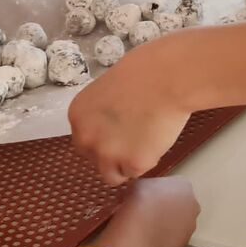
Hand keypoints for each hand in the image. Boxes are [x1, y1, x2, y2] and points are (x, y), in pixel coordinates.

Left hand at [70, 40, 192, 185]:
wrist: (167, 79)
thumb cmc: (144, 71)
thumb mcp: (108, 88)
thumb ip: (102, 112)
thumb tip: (110, 123)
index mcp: (78, 116)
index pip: (83, 140)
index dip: (102, 138)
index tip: (117, 134)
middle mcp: (86, 138)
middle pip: (93, 159)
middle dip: (111, 154)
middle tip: (132, 140)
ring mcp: (108, 154)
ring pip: (112, 175)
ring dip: (126, 165)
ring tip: (145, 145)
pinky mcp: (133, 164)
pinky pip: (137, 172)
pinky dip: (147, 161)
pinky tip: (156, 140)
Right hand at [89, 177, 200, 246]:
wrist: (137, 227)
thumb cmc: (137, 199)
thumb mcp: (139, 182)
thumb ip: (148, 183)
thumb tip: (144, 187)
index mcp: (184, 185)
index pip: (175, 185)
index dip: (160, 190)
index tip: (148, 196)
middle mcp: (192, 204)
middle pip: (180, 203)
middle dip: (167, 206)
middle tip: (148, 210)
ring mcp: (190, 224)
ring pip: (178, 220)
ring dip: (167, 221)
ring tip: (148, 224)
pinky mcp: (184, 242)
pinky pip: (173, 236)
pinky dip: (165, 235)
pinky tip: (150, 235)